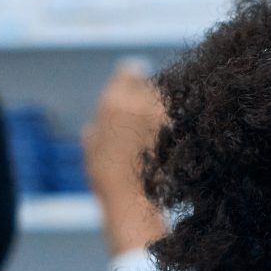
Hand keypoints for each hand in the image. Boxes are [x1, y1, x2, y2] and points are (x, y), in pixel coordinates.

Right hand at [81, 60, 169, 258]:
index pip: (130, 71)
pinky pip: (178, 118)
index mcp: (114, 101)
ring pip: (167, 100)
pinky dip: (175, 124)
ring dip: (164, 110)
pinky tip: (170, 140)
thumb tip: (106, 112)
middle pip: (151, 84)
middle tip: (146, 112)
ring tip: (158, 130)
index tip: (137, 84)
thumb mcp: (92, 144)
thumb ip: (100, 120)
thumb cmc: (106, 175)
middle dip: (149, 95)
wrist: (131, 199)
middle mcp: (140, 102)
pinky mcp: (178, 129)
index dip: (133, 77)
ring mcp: (162, 115)